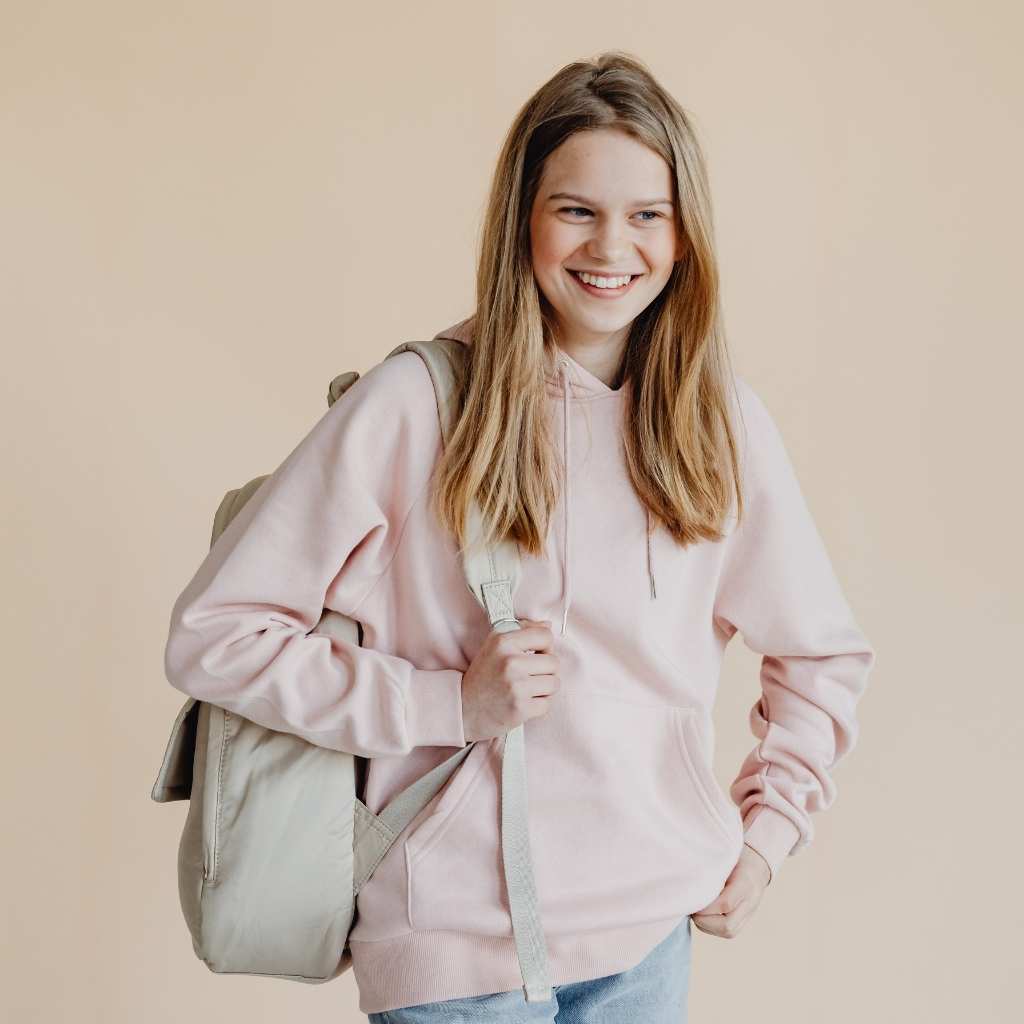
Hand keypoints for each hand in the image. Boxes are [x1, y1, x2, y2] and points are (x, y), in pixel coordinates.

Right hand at [461, 618, 559, 741]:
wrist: (463, 708)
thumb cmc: (483, 676)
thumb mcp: (495, 645)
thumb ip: (522, 631)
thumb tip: (549, 625)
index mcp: (503, 642)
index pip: (545, 636)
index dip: (545, 646)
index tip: (535, 655)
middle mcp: (510, 662)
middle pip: (554, 662)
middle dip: (546, 671)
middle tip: (529, 676)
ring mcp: (516, 686)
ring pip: (554, 684)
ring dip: (544, 689)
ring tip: (527, 690)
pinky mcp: (520, 708)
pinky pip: (547, 704)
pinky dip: (538, 705)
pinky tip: (523, 703)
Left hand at [690, 844, 771, 938]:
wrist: (757, 866)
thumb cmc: (736, 857)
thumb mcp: (724, 856)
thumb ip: (711, 869)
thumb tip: (689, 880)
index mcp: (745, 883)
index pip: (725, 903)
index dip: (705, 906)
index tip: (691, 897)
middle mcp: (750, 903)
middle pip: (727, 926)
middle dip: (703, 920)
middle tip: (690, 905)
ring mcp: (749, 915)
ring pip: (726, 932)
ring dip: (706, 924)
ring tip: (696, 908)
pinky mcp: (744, 922)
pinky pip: (727, 932)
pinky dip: (711, 926)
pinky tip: (703, 913)